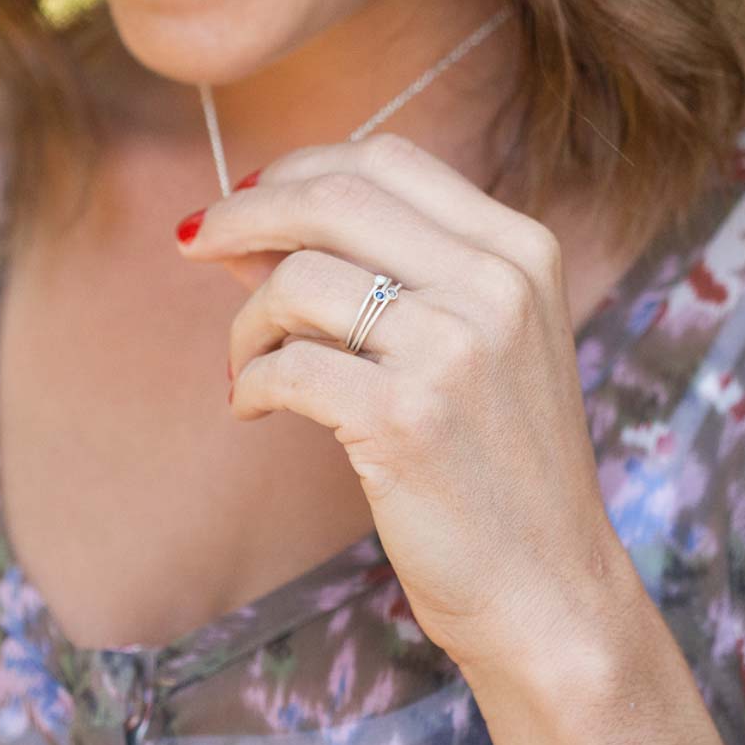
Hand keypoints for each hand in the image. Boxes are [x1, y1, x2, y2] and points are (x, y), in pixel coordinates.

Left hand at [174, 132, 623, 675]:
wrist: (548, 585)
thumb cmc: (496, 462)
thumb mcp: (468, 344)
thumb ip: (375, 274)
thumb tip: (248, 230)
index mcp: (520, 250)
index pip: (387, 159)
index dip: (299, 168)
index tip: (248, 196)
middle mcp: (496, 284)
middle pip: (334, 197)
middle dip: (244, 212)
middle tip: (196, 241)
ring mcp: (455, 349)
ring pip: (298, 281)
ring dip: (246, 321)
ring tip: (246, 364)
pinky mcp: (406, 419)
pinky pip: (287, 366)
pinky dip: (249, 382)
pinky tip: (251, 408)